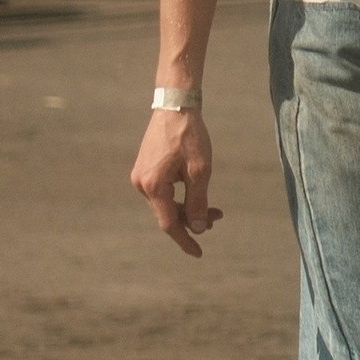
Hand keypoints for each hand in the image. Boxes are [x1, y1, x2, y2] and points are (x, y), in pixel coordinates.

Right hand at [131, 108, 221, 256]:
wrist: (175, 106)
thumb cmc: (189, 136)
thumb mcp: (200, 171)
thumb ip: (198, 202)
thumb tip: (198, 228)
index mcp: (154, 186)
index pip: (169, 224)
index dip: (185, 240)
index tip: (199, 253)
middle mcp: (142, 184)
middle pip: (168, 214)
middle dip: (193, 219)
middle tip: (219, 216)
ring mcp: (141, 176)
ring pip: (166, 203)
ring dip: (187, 207)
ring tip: (213, 208)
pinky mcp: (144, 169)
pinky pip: (162, 192)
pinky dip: (179, 196)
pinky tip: (196, 192)